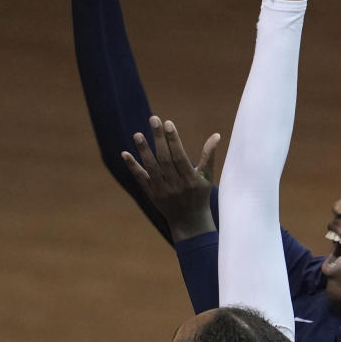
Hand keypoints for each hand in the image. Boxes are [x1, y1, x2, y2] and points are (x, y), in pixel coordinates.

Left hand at [122, 117, 219, 240]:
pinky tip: (125, 154)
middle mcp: (176, 185)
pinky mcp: (152, 194)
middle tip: (153, 119)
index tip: (168, 123)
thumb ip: (209, 156)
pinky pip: (141, 179)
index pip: (180, 156)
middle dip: (159, 138)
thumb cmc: (200, 195)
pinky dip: (132, 167)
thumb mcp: (207, 177)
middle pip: (165, 159)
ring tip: (137, 134)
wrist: (189, 222)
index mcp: (190, 179)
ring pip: (152, 168)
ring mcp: (162, 190)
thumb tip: (216, 135)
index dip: (173, 140)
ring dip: (144, 151)